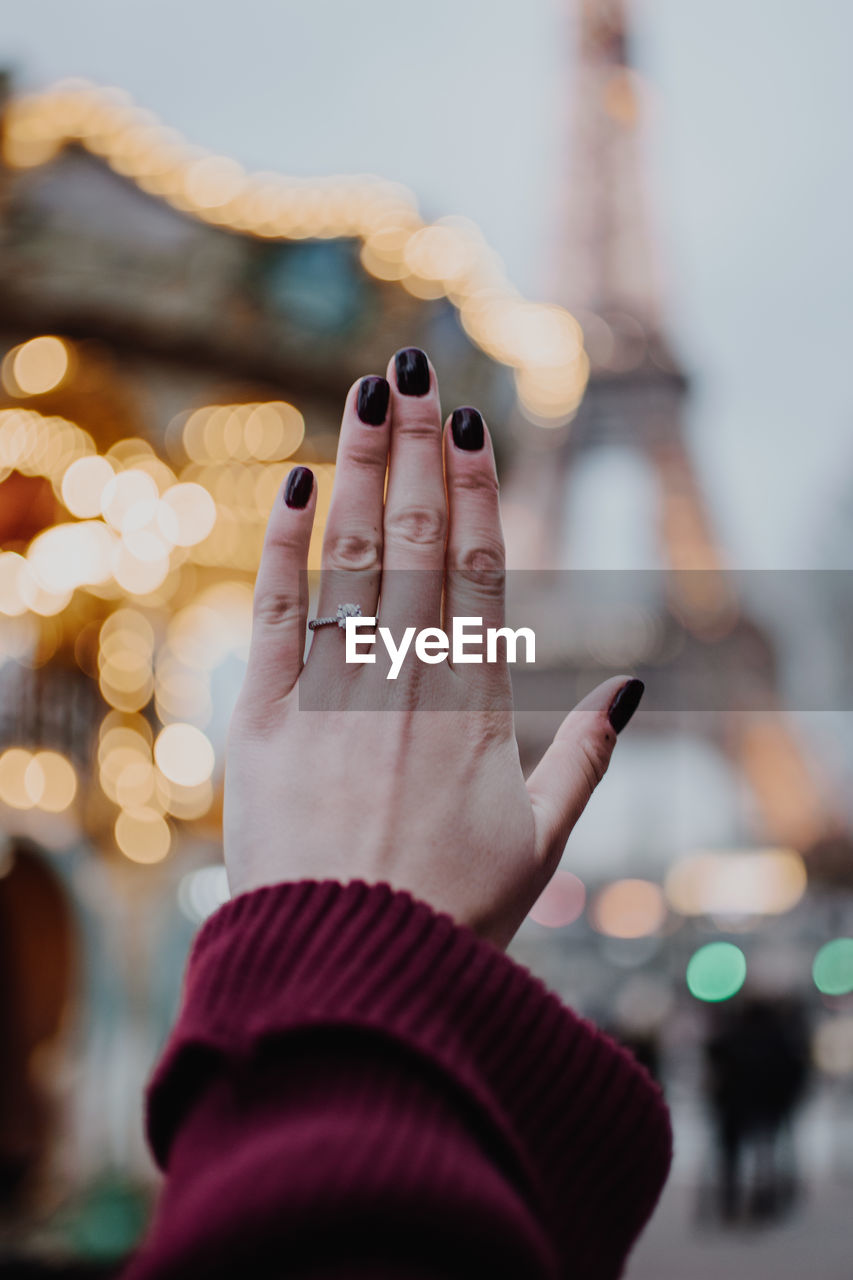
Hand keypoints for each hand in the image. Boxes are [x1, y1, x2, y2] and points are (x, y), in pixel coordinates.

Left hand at [223, 348, 642, 948]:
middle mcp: (407, 681)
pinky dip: (284, 548)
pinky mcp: (262, 720)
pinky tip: (297, 484)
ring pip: (351, 558)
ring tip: (364, 392)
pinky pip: (274, 615)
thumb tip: (635, 689)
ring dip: (359, 469)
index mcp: (476, 704)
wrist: (351, 975)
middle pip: (416, 539)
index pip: (478, 568)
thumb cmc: (452, 915)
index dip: (473, 485)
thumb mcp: (543, 844)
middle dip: (413, 446)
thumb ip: (589, 759)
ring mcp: (333, 694)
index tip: (467, 418)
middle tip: (410, 364)